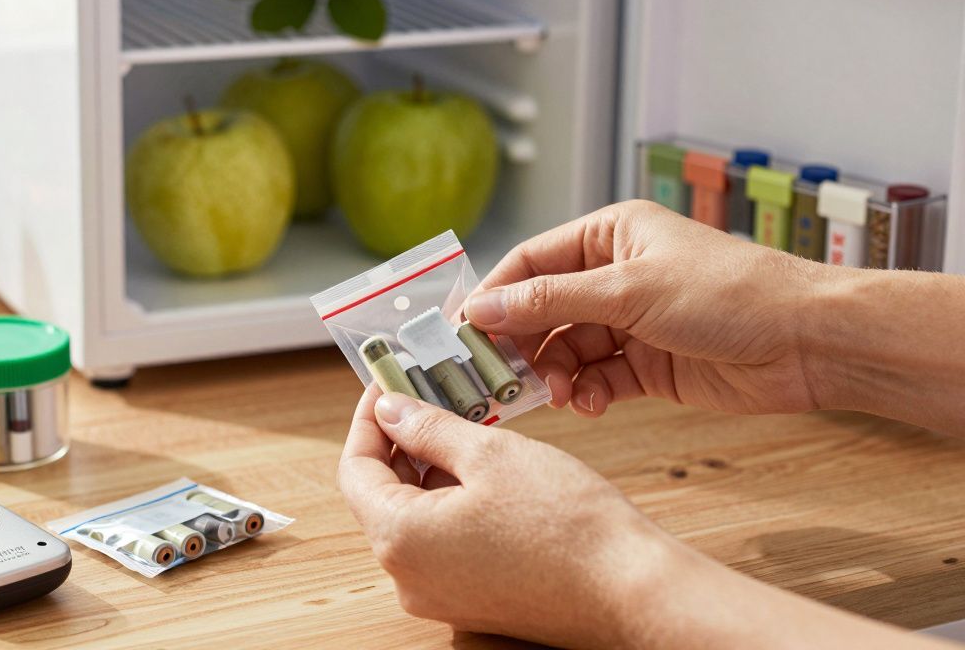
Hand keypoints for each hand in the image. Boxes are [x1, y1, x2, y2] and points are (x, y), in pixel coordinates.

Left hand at [337, 388, 686, 646]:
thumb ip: (428, 428)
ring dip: (430, 468)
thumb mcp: (489, 454)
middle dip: (401, 440)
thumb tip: (389, 410)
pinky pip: (442, 541)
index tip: (386, 385)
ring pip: (414, 516)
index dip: (368, 419)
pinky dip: (451, 500)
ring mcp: (439, 595)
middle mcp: (408, 577)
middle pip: (380, 494)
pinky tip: (483, 467)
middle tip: (428, 394)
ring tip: (463, 422)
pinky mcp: (470, 600)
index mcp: (400, 540)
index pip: (355, 469)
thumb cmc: (568, 525)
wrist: (630, 591)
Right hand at [464, 199, 830, 417]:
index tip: (465, 335)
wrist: (808, 343)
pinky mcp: (648, 366)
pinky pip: (597, 380)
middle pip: (542, 312)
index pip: (530, 264)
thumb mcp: (629, 291)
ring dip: (557, 376)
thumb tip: (484, 306)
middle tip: (502, 379)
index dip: (495, 298)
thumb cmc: (730, 294)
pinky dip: (587, 394)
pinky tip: (592, 404)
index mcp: (608, 236)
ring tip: (560, 395)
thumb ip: (551, 302)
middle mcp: (615, 276)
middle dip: (524, 346)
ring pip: (567, 350)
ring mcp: (631, 323)